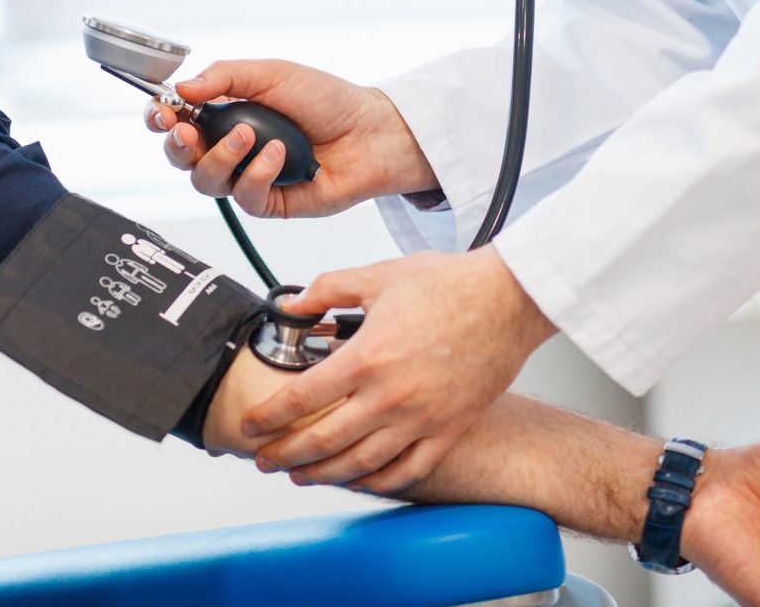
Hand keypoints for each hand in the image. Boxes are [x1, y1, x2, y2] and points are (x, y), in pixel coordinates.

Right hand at [149, 58, 435, 217]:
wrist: (371, 131)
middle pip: (181, 158)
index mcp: (225, 113)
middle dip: (177, 145)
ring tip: (249, 135)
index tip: (162, 112)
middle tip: (186, 130)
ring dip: (219, 157)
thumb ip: (223, 77)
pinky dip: (256, 174)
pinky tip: (277, 155)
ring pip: (206, 182)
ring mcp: (249, 176)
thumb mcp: (271, 73)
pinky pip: (245, 198)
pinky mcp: (271, 202)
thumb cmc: (326, 99)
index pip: (177, 120)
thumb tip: (181, 88)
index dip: (161, 119)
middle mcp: (231, 148)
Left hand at [241, 246, 553, 488]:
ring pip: (362, 463)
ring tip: (302, 475)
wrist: (508, 299)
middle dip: (286, 455)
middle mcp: (390, 396)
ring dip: (325, 474)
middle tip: (265, 460)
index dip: (269, 417)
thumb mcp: (377, 277)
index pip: (301, 398)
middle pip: (324, 440)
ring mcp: (422, 419)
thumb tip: (294, 304)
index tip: (251, 427)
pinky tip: (361, 480)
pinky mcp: (450, 429)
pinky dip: (380, 482)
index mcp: (367, 358)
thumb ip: (328, 290)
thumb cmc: (450, 285)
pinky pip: (410, 469)